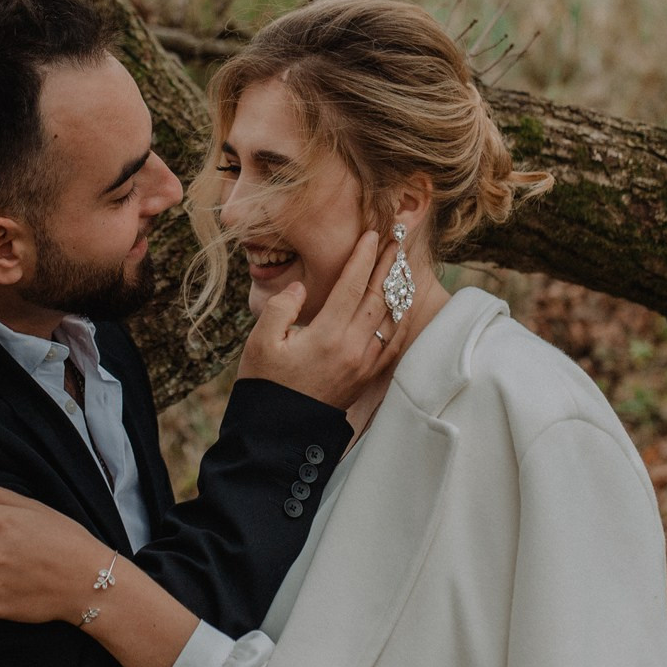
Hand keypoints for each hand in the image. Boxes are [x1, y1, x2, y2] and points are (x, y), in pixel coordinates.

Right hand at [235, 227, 397, 410]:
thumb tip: (302, 287)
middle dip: (387, 264)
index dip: (362, 257)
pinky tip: (404, 306)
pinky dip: (402, 319)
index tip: (371, 234)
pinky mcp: (366, 376)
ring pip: (391, 318)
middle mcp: (352, 348)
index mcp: (326, 335)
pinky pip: (394, 343)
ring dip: (399, 288)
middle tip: (396, 239)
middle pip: (378, 297)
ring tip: (402, 264)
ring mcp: (363, 364)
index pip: (352, 286)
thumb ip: (281, 307)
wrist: (279, 432)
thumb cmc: (265, 384)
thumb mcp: (261, 341)